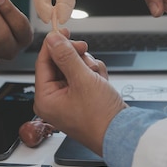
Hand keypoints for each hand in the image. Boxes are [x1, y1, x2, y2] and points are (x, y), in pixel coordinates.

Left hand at [34, 30, 124, 155]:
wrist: (123, 135)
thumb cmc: (100, 118)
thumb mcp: (83, 80)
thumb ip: (66, 56)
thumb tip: (52, 40)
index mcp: (45, 99)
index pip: (43, 62)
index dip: (54, 44)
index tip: (64, 31)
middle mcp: (53, 100)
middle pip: (59, 63)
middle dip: (76, 58)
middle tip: (85, 52)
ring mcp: (68, 99)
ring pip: (74, 67)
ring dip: (87, 66)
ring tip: (97, 76)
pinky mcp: (81, 99)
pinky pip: (83, 76)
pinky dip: (94, 75)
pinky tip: (101, 81)